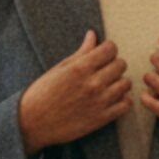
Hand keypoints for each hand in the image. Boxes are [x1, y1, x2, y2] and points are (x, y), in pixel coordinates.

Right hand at [18, 32, 129, 152]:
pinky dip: (122, 100)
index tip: (103, 54)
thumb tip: (93, 34)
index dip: (108, 49)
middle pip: (121, 65)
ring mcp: (99, 102)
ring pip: (126, 83)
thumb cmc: (43, 93)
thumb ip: (81, 53)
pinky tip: (112, 99)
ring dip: (119, 82)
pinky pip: (126, 104)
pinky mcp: (102, 118)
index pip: (110, 49)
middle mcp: (92, 84)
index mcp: (80, 68)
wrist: (33, 123)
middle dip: (114, 64)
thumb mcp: (60, 68)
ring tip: (109, 85)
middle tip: (105, 70)